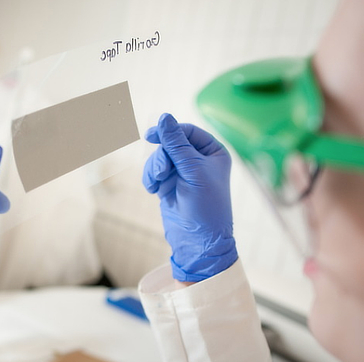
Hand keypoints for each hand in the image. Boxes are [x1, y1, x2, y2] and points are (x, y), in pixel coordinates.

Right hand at [143, 113, 236, 281]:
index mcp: (214, 153)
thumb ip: (176, 143)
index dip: (170, 131)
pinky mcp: (169, 185)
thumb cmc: (206, 207)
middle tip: (162, 172)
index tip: (151, 135)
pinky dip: (150, 179)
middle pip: (170, 143)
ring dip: (154, 168)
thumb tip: (164, 117)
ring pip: (159, 157)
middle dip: (162, 156)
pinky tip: (154, 191)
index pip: (188, 132)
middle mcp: (199, 161)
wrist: (199, 243)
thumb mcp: (193, 171)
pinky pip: (153, 172)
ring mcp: (183, 173)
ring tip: (158, 184)